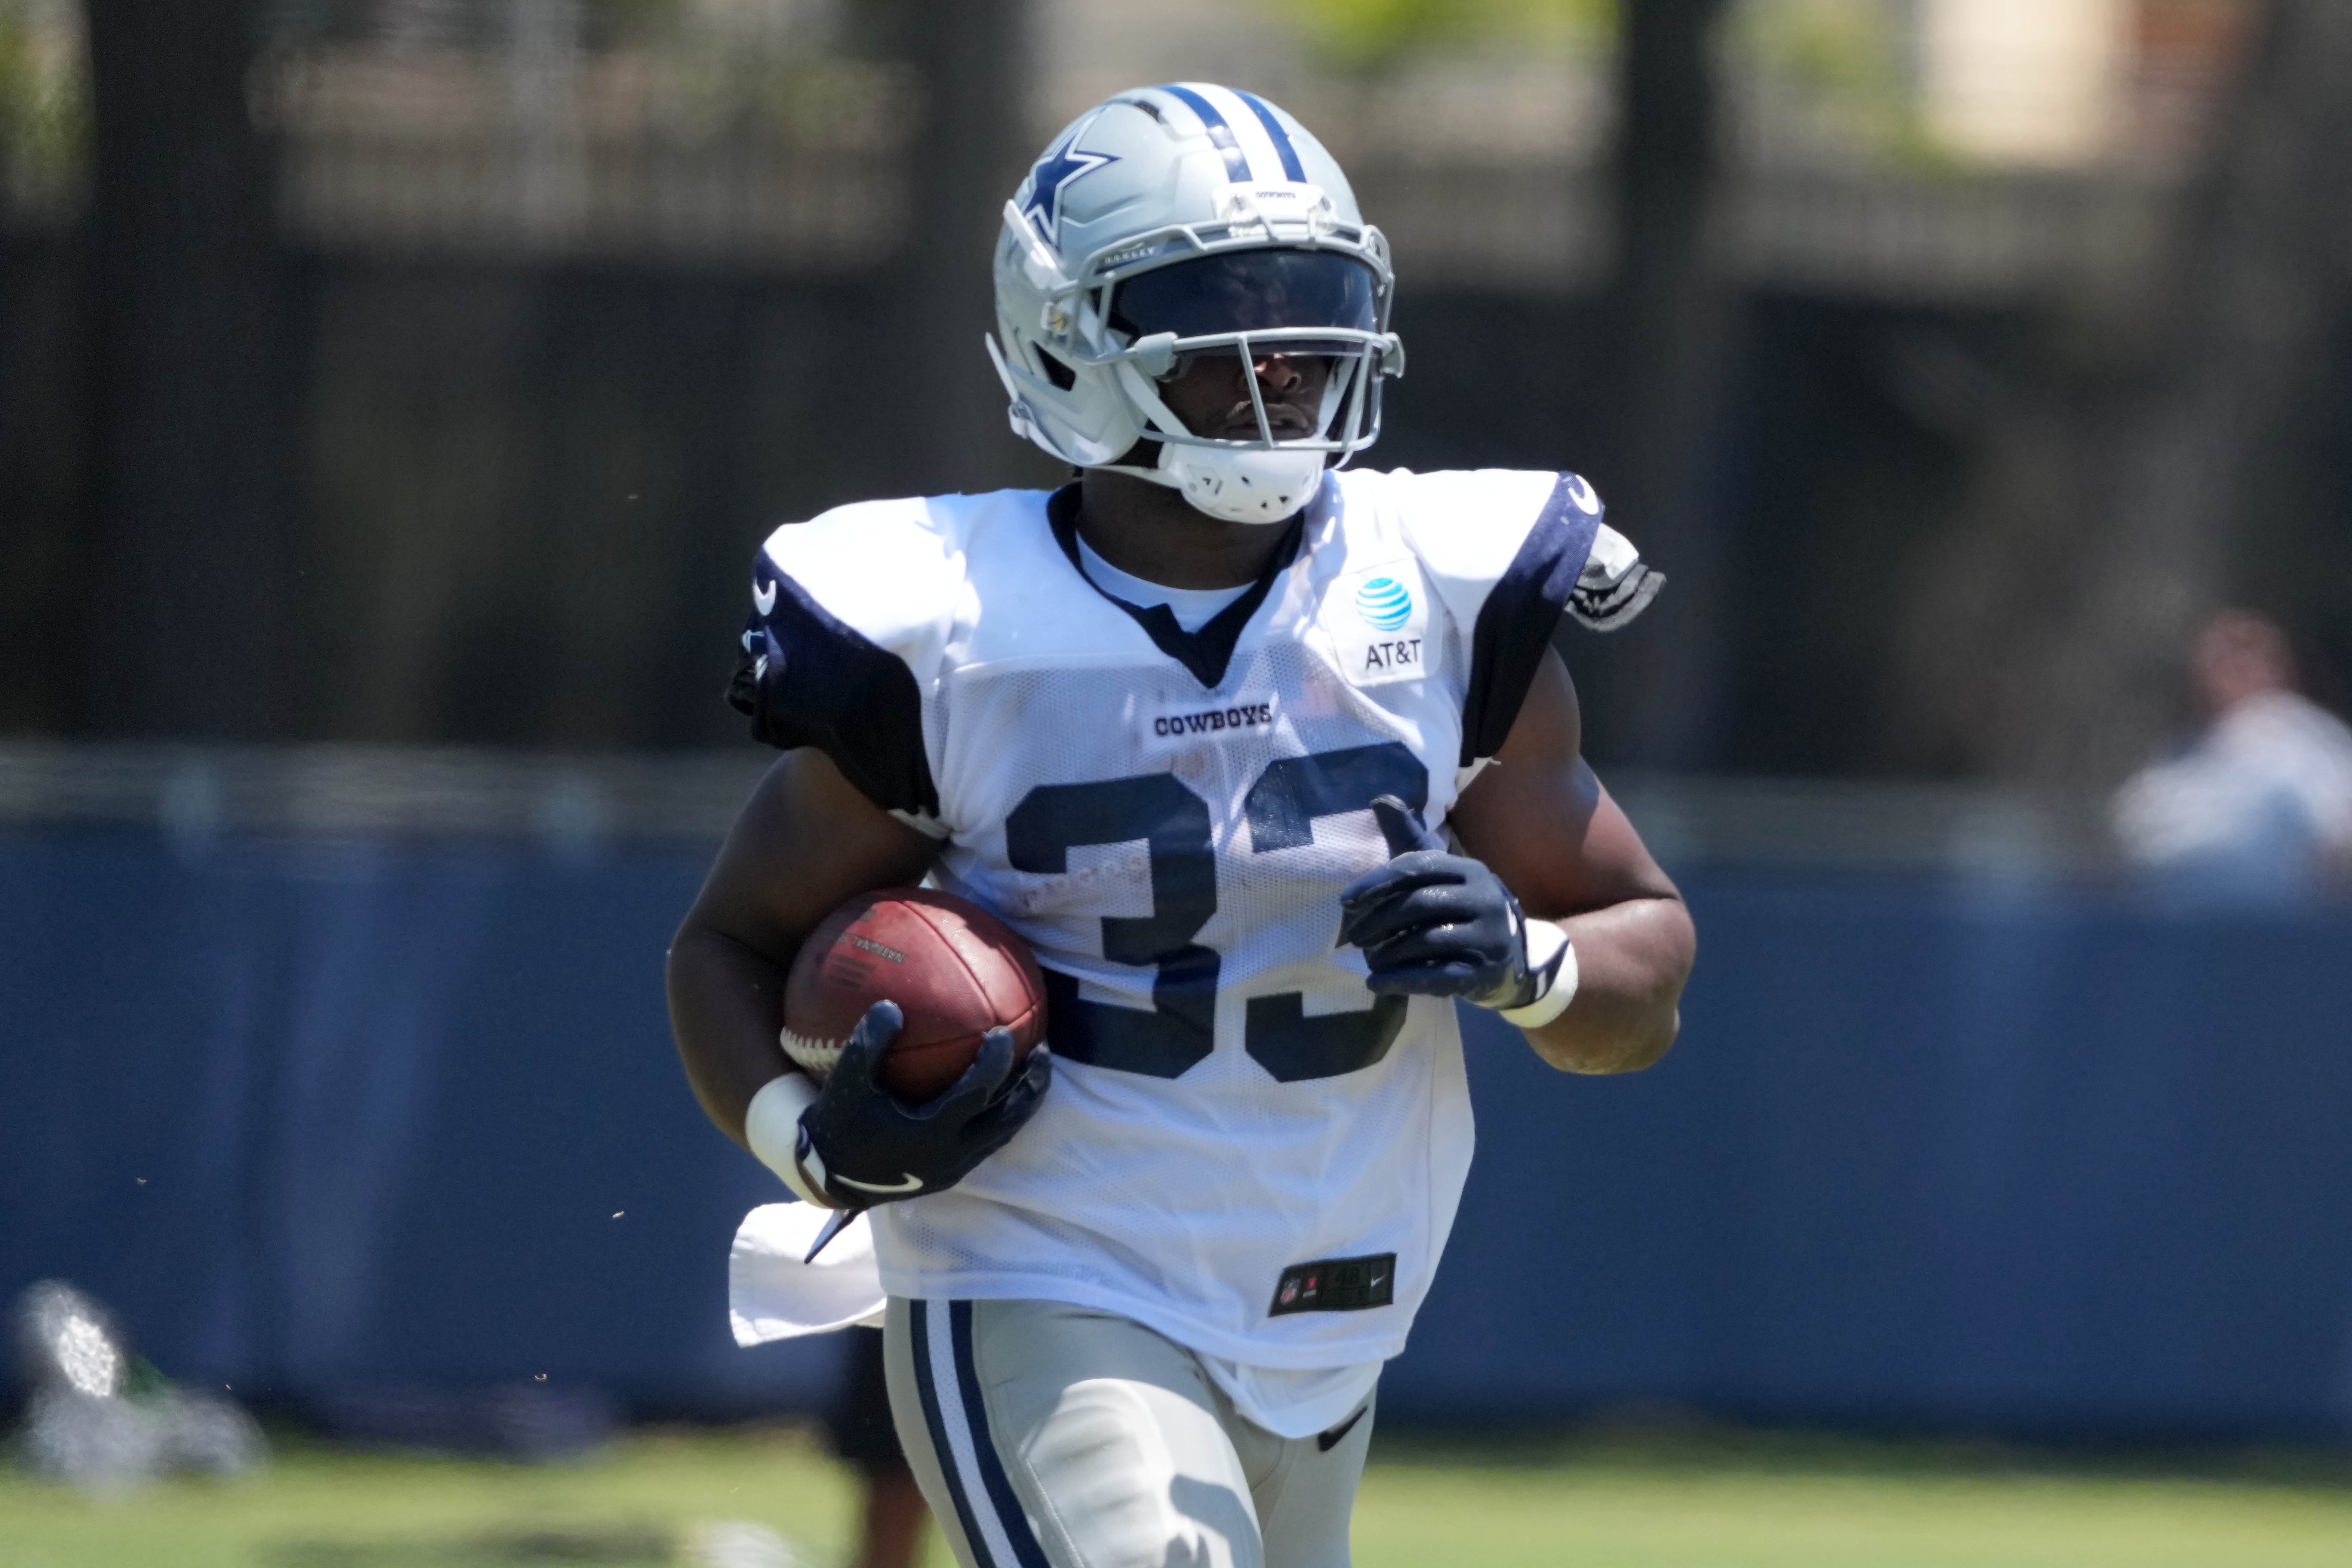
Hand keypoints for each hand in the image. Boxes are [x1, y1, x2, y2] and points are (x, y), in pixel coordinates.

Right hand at [797, 1001, 1050, 1208]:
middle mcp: (950, 1154)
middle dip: (1032, 1084)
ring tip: (1035, 1069)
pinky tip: (1005, 1091)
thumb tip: (892, 1006)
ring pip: (1006, 1133)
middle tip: (1042, 1049)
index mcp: (929, 1132)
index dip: (995, 1064)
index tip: (1003, 1033)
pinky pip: (991, 1142)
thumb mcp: (846, 1083)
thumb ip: (867, 1044)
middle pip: (1009, 1118)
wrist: (832, 1175)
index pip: (977, 1094)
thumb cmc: (839, 1124)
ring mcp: (955, 1167)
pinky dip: (1005, 1115)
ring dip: (1024, 1101)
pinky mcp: (952, 1173)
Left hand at [1338, 796, 1542, 1008]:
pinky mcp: (1485, 972)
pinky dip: (1403, 980)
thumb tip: (1380, 798)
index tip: (1346, 901)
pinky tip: (1376, 983)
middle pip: (1419, 904)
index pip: (1417, 867)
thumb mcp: (1439, 873)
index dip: (1377, 882)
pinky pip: (1439, 976)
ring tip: (1367, 958)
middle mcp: (1483, 898)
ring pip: (1428, 941)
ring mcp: (1488, 937)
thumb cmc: (1461, 908)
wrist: (1511, 955)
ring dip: (1388, 951)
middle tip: (1352, 935)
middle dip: (1378, 920)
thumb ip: (1410, 839)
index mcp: (1468, 870)